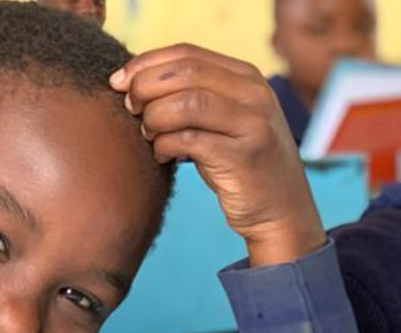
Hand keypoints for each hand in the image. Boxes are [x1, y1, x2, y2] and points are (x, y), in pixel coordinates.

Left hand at [110, 44, 325, 266]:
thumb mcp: (223, 121)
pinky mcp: (243, 158)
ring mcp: (252, 125)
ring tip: (148, 134)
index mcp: (247, 77)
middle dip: (145, 88)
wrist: (281, 211)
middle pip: (184, 73)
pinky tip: (162, 156)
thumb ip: (193, 96)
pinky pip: (189, 140)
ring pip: (186, 103)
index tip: (119, 82)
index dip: (146, 64)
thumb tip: (134, 82)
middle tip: (130, 109)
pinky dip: (165, 145)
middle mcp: (254, 94)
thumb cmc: (240, 166)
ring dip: (154, 117)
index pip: (187, 54)